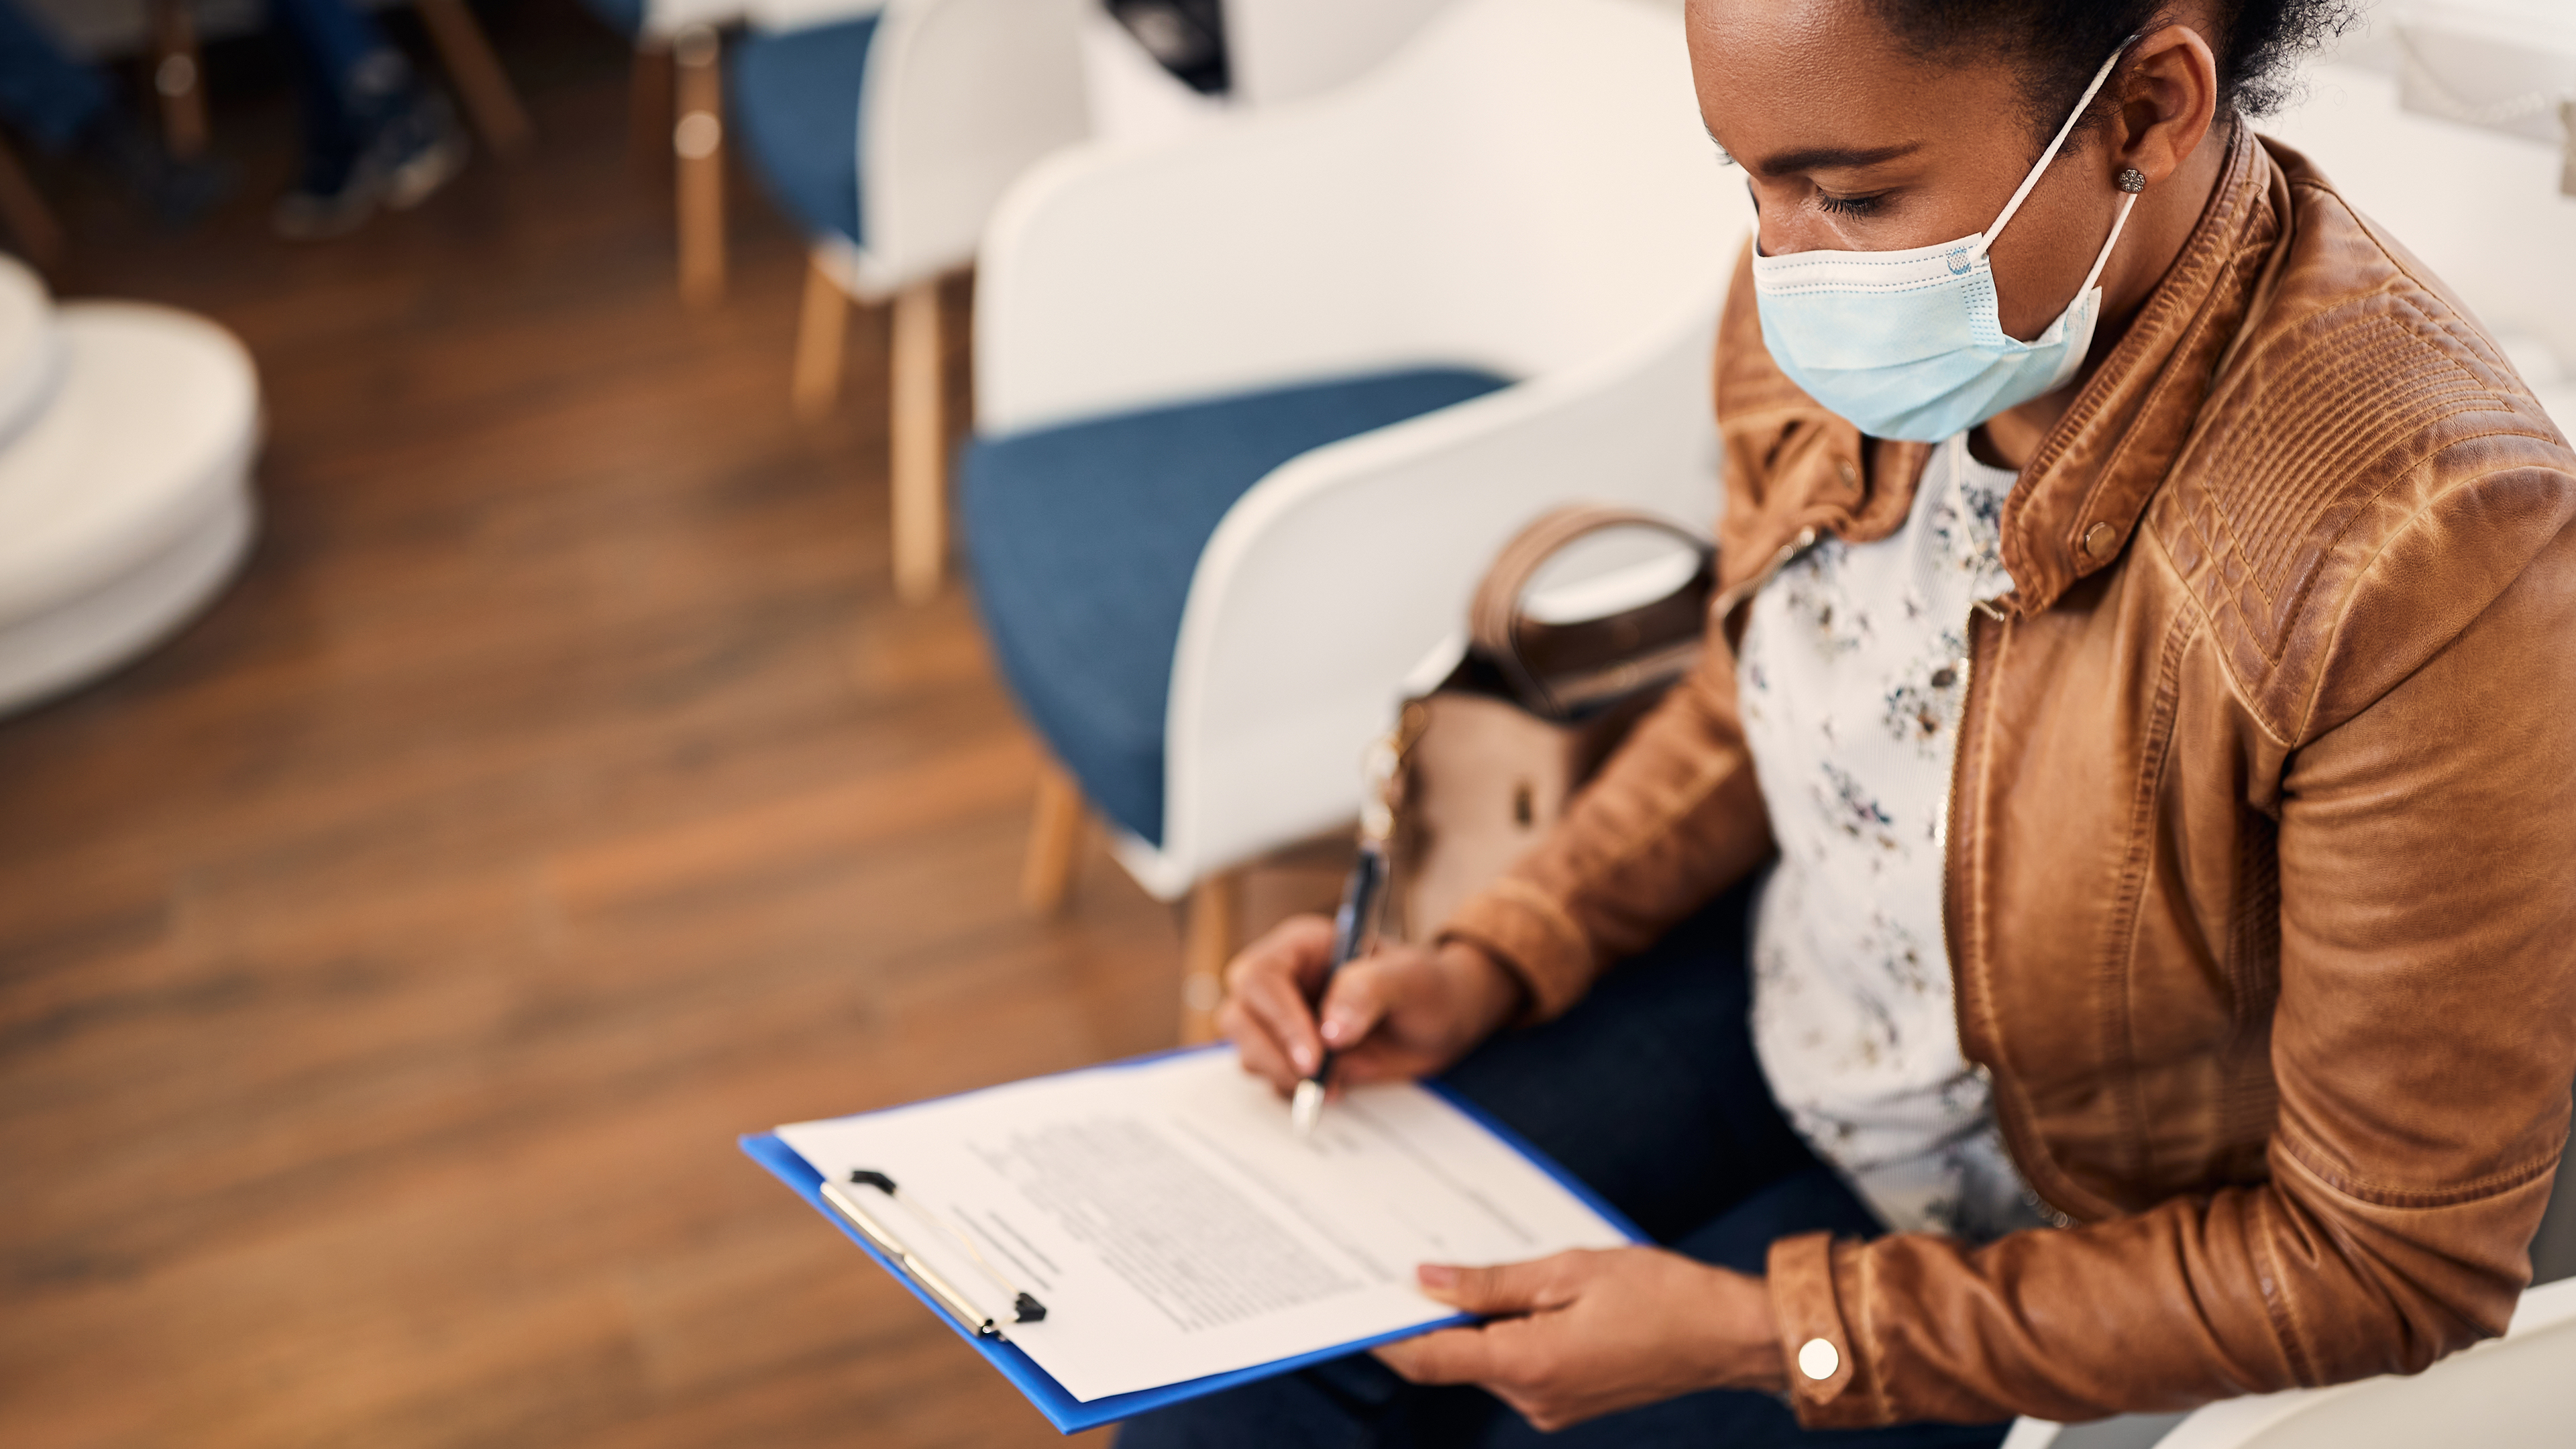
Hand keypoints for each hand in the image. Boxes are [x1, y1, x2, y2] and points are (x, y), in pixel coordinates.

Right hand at [1216, 916, 1526, 1093]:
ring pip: (1246, 1049)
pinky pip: (1269, 1076)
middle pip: (1240, 1015)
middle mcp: (1283, 980)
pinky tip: (1333, 1089)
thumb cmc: (1427, 987)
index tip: (1314, 1056)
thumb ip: (1369, 991)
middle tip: (1315, 1079)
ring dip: (1281, 1075)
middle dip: (1272, 1053)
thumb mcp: (1409, 979)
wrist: (1442, 1022)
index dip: (1281, 1019)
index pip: (1263, 977)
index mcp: (1303, 947)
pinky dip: (1293, 1091)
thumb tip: (1330, 1031)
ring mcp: (1281, 1019)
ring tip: (1334, 1084)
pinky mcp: (1289, 1053)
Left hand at [1374, 1248, 1786, 1430]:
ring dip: (1474, 1322)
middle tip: (1413, 1263)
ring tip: (1480, 1271)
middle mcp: (1532, 1399)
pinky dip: (1504, 1335)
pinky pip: (1514, 1367)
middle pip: (1454, 1359)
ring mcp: (1549, 1407)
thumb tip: (1427, 1282)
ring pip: (1484, 1361)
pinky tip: (1520, 1298)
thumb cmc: (1662, 1295)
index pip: (1431, 1359)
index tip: (1353, 1307)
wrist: (1729, 1337)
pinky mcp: (1564, 1403)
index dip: (1386, 1335)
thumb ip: (1492, 1281)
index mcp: (1529, 1365)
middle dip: (1433, 1316)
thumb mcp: (1569, 1270)